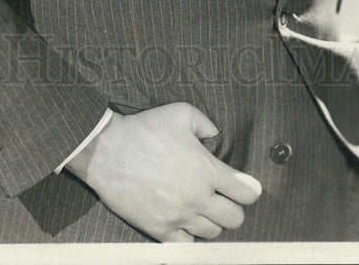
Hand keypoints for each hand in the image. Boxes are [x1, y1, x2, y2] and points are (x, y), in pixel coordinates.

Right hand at [65, 102, 261, 241]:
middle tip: (225, 199)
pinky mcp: (158, 230)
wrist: (108, 151)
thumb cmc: (145, 129)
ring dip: (212, 221)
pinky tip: (185, 222)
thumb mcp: (181, 113)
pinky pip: (186, 245)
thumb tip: (215, 135)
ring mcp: (178, 217)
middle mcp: (197, 197)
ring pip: (212, 233)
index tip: (248, 188)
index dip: (251, 190)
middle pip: (235, 219)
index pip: (246, 193)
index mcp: (207, 170)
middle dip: (235, 208)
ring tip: (203, 209)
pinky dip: (190, 236)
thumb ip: (206, 124)